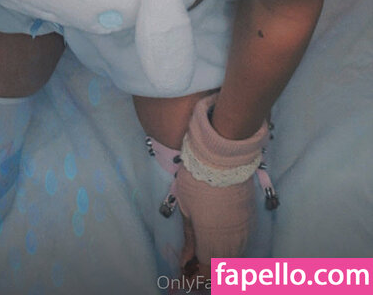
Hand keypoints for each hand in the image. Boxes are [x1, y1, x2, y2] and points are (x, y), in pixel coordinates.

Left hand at [175, 164, 256, 280]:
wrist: (223, 156)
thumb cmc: (197, 180)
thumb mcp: (185, 208)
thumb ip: (189, 237)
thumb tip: (186, 260)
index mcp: (212, 241)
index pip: (206, 272)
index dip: (195, 279)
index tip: (184, 278)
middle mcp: (232, 240)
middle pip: (222, 268)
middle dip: (208, 273)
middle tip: (193, 269)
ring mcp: (244, 230)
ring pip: (234, 256)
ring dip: (221, 261)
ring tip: (205, 257)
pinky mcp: (251, 218)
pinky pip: (242, 243)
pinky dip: (231, 248)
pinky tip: (222, 244)